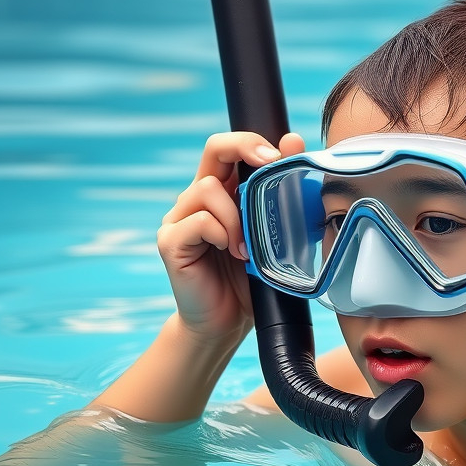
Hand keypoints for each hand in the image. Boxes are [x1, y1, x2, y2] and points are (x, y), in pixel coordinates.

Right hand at [157, 131, 305, 341]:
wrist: (226, 323)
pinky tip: (232, 254)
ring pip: (207, 188)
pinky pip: (198, 221)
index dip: (253, 141)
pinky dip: (221, 233)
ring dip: (236, 215)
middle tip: (269, 164)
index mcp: (223, 192)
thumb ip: (282, 195)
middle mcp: (197, 198)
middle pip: (214, 148)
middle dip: (244, 147)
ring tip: (247, 247)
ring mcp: (180, 218)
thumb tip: (295, 141)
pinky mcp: (170, 242)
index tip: (280, 155)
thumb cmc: (252, 278)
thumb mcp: (274, 234)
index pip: (230, 148)